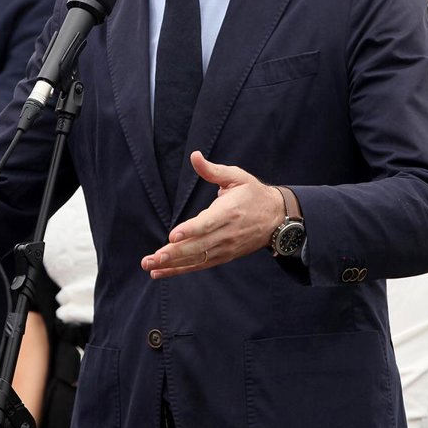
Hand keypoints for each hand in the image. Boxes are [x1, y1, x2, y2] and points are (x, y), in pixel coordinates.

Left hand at [141, 151, 283, 278]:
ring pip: (197, 259)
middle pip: (198, 246)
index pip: (207, 224)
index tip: (173, 236)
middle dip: (174, 253)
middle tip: (152, 259)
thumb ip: (213, 170)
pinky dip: (180, 270)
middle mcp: (226, 233)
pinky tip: (161, 272)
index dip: (190, 230)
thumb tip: (194, 156)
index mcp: (229, 212)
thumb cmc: (253, 194)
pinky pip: (200, 265)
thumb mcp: (237, 177)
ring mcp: (225, 248)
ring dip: (172, 265)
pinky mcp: (223, 256)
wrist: (277, 218)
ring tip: (150, 267)